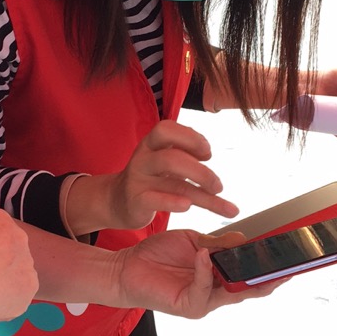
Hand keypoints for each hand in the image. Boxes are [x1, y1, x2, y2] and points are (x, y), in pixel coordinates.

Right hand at [105, 121, 239, 228]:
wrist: (118, 202)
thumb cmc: (150, 180)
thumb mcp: (165, 163)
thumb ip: (185, 158)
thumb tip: (209, 156)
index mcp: (151, 144)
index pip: (166, 129)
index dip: (191, 137)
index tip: (208, 153)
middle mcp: (143, 158)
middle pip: (172, 157)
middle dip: (200, 171)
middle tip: (218, 185)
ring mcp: (137, 179)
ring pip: (168, 177)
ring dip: (198, 185)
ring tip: (216, 194)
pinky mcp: (135, 201)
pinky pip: (153, 199)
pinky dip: (172, 202)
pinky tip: (188, 206)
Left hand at [115, 228, 286, 318]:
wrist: (129, 265)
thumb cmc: (160, 254)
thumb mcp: (194, 242)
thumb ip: (218, 243)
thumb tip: (244, 239)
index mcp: (219, 277)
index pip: (251, 276)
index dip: (270, 271)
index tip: (290, 260)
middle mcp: (216, 293)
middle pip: (250, 289)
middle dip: (269, 280)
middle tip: (286, 268)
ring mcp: (203, 302)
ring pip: (232, 293)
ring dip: (240, 273)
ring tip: (252, 256)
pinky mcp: (188, 306)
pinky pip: (202, 289)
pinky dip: (205, 271)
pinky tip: (204, 255)